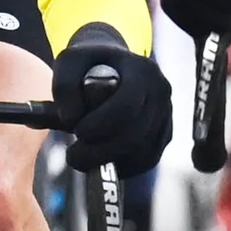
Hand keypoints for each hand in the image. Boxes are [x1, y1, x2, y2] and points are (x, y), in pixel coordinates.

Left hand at [52, 24, 173, 171]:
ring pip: (142, 153)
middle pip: (135, 135)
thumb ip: (64, 86)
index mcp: (142, 70)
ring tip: (83, 158)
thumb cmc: (88, 65)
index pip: (127, 106)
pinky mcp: (164, 134)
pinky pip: (146, 160)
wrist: (112, 64)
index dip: (100, 125)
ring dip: (109, 162)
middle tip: (73, 157)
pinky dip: (122, 167)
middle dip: (100, 152)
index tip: (77, 131)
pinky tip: (100, 161)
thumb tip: (70, 119)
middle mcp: (161, 92)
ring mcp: (165, 115)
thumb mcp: (69, 62)